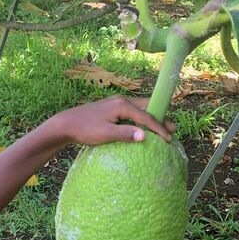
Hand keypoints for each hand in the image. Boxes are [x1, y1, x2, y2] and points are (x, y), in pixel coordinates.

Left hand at [50, 95, 174, 146]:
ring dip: (151, 118)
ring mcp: (116, 103)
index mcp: (122, 105)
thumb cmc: (85, 129)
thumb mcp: (105, 134)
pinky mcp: (112, 108)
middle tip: (172, 129)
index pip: (146, 116)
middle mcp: (122, 100)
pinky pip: (132, 112)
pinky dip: (141, 118)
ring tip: (162, 127)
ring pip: (140, 109)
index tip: (168, 139)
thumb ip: (125, 134)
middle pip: (147, 108)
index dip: (158, 128)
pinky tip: (143, 126)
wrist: (66, 124)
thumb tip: (144, 136)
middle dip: (160, 118)